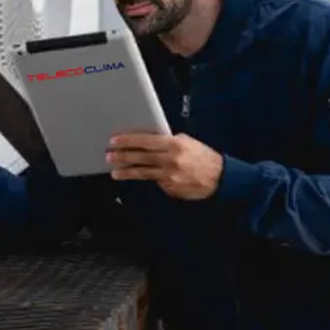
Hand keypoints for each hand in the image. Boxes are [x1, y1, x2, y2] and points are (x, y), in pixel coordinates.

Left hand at [106, 133, 223, 199]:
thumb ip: (167, 141)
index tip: (114, 141)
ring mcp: (170, 177)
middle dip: (122, 156)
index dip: (128, 141)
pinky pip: (156, 183)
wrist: (220, 177)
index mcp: (174, 145)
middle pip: (141, 157)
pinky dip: (149, 180)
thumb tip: (147, 141)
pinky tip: (144, 179)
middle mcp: (170, 160)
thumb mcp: (186, 142)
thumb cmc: (203, 157)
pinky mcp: (171, 189)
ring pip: (143, 173)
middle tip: (109, 155)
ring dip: (127, 172)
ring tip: (115, 171)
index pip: (145, 141)